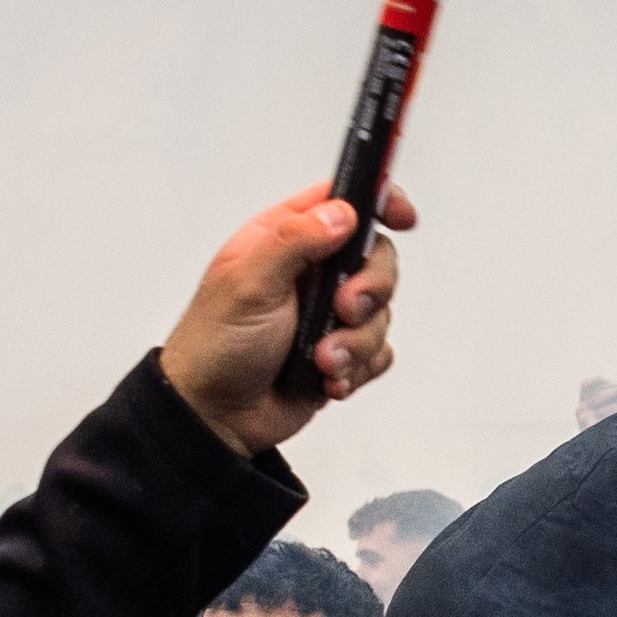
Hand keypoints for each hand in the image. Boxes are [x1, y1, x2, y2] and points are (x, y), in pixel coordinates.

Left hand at [157, 181, 418, 457]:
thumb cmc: (214, 346)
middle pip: (377, 258)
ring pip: (382, 312)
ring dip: (354, 342)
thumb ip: (295, 240)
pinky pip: (379, 353)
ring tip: (320, 359)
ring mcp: (329, 313)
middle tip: (343, 309)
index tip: (401, 217)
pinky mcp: (341, 352)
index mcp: (286, 240)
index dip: (378, 202)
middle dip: (371, 289)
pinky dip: (357, 368)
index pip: (343, 202)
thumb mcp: (248, 282)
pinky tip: (325, 376)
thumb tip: (342, 213)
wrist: (215, 415)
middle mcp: (311, 272)